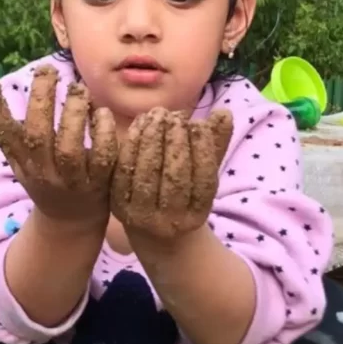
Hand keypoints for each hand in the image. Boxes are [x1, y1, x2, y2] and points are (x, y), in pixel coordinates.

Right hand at [0, 66, 118, 224]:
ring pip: (69, 148)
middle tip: (48, 70)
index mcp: (22, 161)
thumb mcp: (19, 157)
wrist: (71, 222)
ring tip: (78, 89)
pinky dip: (103, 133)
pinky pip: (103, 157)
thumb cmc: (45, 178)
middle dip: (41, 100)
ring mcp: (71, 180)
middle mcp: (43, 171)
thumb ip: (5, 127)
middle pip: (37, 136)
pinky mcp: (100, 184)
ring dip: (73, 115)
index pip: (3, 135)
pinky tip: (102, 112)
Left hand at [111, 107, 232, 241]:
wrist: (152, 231)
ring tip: (159, 114)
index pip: (203, 181)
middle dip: (176, 142)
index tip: (198, 123)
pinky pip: (125, 172)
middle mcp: (170, 222)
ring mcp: (142, 216)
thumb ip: (215, 144)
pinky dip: (132, 145)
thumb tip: (224, 113)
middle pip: (175, 177)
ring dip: (153, 139)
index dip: (202, 149)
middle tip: (176, 115)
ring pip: (148, 173)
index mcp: (196, 217)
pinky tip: (139, 125)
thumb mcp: (203, 173)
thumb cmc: (184, 193)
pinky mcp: (118, 206)